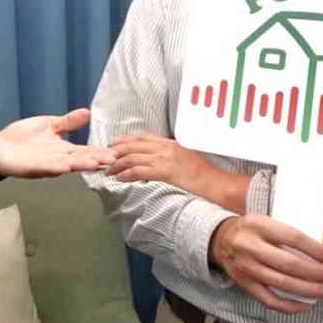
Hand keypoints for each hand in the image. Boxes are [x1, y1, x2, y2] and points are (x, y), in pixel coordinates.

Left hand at [0, 108, 115, 178]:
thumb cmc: (22, 137)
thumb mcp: (48, 125)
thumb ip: (68, 122)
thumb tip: (88, 112)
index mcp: (63, 150)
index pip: (86, 150)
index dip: (100, 151)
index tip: (117, 151)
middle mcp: (58, 160)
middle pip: (80, 160)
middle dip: (96, 159)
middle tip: (114, 159)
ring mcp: (45, 165)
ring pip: (66, 165)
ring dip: (80, 165)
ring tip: (95, 163)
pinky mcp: (31, 168)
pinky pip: (45, 168)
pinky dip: (56, 167)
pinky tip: (65, 166)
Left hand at [111, 134, 247, 210]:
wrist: (218, 185)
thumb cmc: (205, 176)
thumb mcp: (186, 159)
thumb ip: (171, 156)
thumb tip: (158, 161)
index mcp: (171, 143)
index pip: (142, 138)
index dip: (125, 140)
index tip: (113, 145)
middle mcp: (166, 148)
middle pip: (134, 145)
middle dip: (116, 151)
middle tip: (105, 158)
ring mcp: (166, 159)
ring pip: (133, 157)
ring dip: (118, 164)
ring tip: (108, 171)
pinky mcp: (166, 171)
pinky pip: (140, 170)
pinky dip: (126, 174)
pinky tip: (119, 178)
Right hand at [209, 215, 322, 314]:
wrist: (220, 239)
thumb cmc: (253, 230)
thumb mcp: (273, 222)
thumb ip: (303, 232)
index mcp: (258, 225)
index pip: (293, 238)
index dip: (316, 250)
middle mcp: (249, 246)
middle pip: (289, 264)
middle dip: (316, 273)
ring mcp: (245, 267)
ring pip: (281, 283)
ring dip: (308, 290)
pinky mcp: (244, 283)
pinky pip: (269, 300)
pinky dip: (289, 305)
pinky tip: (306, 304)